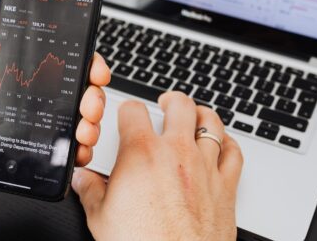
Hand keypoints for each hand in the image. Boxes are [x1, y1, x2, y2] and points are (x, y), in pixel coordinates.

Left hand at [0, 0, 109, 206]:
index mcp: (12, 70)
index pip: (56, 57)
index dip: (81, 57)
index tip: (92, 64)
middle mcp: (28, 95)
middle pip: (75, 87)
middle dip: (93, 93)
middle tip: (89, 101)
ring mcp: (33, 124)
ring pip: (77, 117)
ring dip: (92, 120)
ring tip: (85, 127)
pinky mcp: (35, 150)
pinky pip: (66, 148)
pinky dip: (81, 148)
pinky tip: (80, 148)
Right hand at [72, 92, 242, 240]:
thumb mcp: (101, 217)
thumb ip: (90, 190)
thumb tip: (82, 180)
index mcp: (141, 153)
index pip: (133, 110)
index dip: (127, 108)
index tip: (128, 114)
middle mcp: (176, 152)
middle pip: (180, 105)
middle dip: (171, 100)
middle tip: (166, 102)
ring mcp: (204, 166)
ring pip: (210, 122)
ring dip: (201, 114)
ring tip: (195, 114)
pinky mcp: (226, 185)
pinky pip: (234, 152)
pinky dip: (229, 143)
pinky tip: (222, 144)